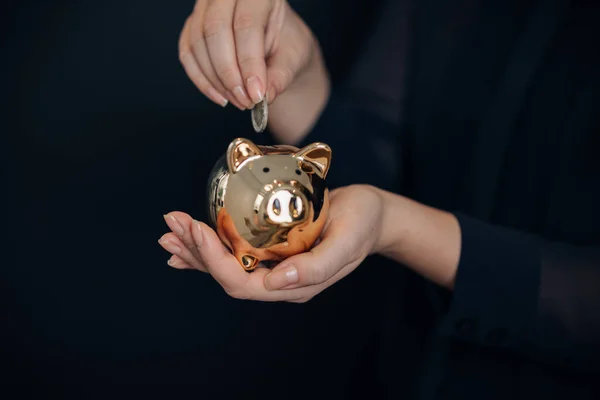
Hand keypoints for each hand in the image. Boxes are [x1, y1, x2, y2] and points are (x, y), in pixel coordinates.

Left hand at [158, 185, 383, 301]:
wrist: (372, 215)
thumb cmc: (362, 224)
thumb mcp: (347, 241)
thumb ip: (317, 267)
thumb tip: (278, 282)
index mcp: (294, 286)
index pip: (242, 283)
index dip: (214, 260)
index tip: (196, 228)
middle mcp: (278, 281)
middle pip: (226, 274)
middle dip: (196, 250)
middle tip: (172, 222)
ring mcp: (273, 266)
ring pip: (226, 264)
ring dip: (195, 249)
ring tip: (170, 232)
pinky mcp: (271, 250)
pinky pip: (235, 253)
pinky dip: (209, 247)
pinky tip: (188, 243)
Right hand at [178, 0, 316, 110]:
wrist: (277, 45)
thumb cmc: (286, 45)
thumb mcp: (293, 59)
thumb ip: (280, 76)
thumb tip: (265, 96)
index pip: (247, 23)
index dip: (249, 62)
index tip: (256, 94)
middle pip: (215, 28)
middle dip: (229, 73)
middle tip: (245, 101)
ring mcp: (206, 8)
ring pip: (198, 42)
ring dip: (216, 80)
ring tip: (238, 101)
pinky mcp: (192, 26)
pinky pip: (187, 53)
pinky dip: (202, 80)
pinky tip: (221, 97)